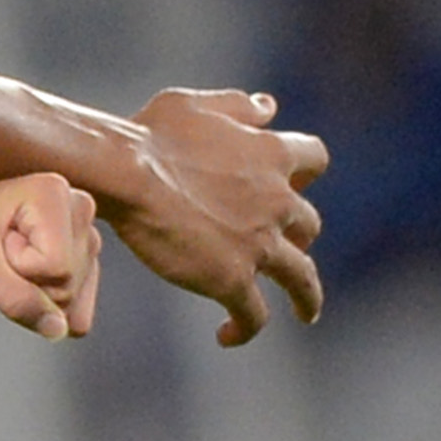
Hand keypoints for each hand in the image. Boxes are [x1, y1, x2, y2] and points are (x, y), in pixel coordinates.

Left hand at [0, 171, 100, 338]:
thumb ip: (15, 299)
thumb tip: (57, 329)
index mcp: (53, 192)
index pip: (56, 266)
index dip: (18, 267)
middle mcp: (77, 208)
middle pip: (68, 281)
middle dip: (27, 280)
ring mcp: (83, 232)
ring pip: (74, 293)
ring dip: (35, 289)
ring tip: (9, 258)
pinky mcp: (83, 255)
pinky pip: (79, 303)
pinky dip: (50, 305)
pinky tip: (29, 282)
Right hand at [101, 87, 329, 345]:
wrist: (125, 173)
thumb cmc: (150, 134)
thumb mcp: (193, 104)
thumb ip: (236, 106)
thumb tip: (269, 105)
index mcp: (271, 155)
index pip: (315, 158)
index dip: (305, 172)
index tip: (293, 182)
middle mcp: (277, 202)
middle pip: (309, 224)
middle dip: (297, 234)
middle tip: (279, 245)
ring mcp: (259, 245)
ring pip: (302, 280)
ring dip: (307, 298)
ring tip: (306, 312)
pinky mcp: (232, 279)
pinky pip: (253, 315)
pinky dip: (244, 328)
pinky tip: (227, 336)